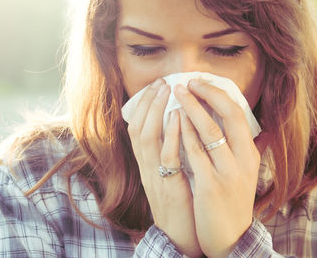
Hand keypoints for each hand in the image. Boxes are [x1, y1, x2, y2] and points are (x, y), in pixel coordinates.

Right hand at [127, 78, 201, 256]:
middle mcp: (145, 166)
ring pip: (147, 137)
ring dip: (156, 111)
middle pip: (138, 128)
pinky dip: (170, 134)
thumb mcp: (169, 173)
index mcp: (146, 163)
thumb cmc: (180, 201)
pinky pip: (166, 156)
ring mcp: (154, 176)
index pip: (137, 128)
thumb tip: (177, 126)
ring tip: (167, 90)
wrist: (179, 234)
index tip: (155, 87)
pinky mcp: (168, 185)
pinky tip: (178, 117)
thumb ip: (169, 151)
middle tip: (160, 82)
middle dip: (148, 102)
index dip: (143, 106)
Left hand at [174, 79, 262, 257]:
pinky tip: (173, 120)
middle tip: (185, 81)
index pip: (237, 114)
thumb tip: (227, 124)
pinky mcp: (210, 186)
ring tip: (176, 91)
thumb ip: (235, 149)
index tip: (200, 82)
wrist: (229, 236)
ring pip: (210, 132)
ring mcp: (226, 173)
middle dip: (205, 94)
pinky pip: (195, 155)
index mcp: (248, 154)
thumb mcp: (239, 172)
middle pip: (227, 116)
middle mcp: (241, 160)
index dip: (218, 94)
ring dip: (191, 108)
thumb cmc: (230, 199)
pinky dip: (184, 134)